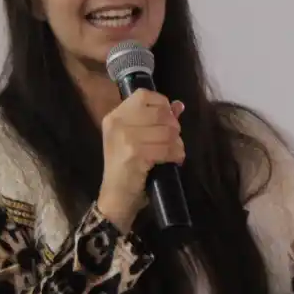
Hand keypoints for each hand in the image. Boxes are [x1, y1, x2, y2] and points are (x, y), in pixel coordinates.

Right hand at [97, 91, 184, 228]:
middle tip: (173, 141)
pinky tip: (174, 161)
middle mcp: (117, 123)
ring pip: (167, 131)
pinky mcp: (134, 153)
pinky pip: (167, 148)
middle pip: (160, 113)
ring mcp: (125, 138)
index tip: (167, 120)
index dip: (162, 104)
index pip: (144, 95)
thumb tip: (179, 105)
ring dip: (177, 144)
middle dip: (173, 128)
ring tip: (173, 152)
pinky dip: (176, 155)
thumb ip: (156, 119)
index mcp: (115, 116)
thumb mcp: (137, 139)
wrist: (116, 197)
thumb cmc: (128, 168)